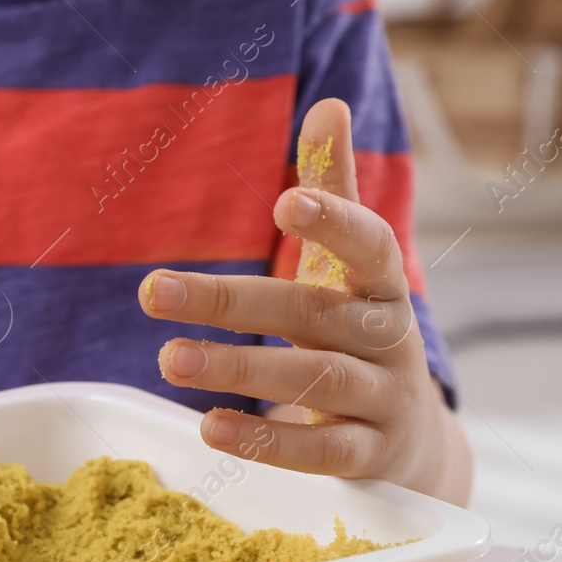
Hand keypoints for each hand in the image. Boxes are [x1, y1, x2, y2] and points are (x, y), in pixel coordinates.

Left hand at [138, 98, 471, 505]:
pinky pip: (320, 452)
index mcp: (382, 286)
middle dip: (230, 303)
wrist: (411, 437)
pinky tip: (208, 427)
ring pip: (315, 380)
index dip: (334, 223)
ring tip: (167, 358)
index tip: (283, 202)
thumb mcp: (348, 269)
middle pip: (311, 314)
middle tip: (151, 291)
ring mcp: (383, 399)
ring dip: (239, 369)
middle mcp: (390, 338)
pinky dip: (266, 440)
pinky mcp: (368, 456)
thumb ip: (336, 191)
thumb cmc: (359, 332)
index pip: (369, 246)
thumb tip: (327, 105)